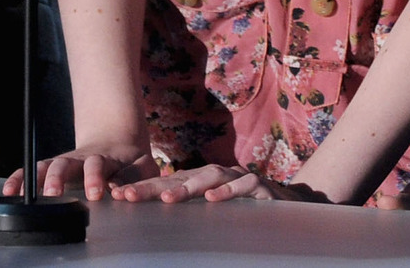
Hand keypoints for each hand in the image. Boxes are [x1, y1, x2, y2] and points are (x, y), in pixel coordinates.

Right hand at [3, 141, 158, 201]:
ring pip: (46, 166)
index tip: (95, 194)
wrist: (116, 141)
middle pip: (65, 163)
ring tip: (24, 195)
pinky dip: (20, 178)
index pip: (97, 165)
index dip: (94, 178)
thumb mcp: (142, 165)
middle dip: (58, 178)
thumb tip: (119, 191)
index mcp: (103, 158)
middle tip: (53, 194)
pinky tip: (9, 190)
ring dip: (35, 179)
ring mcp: (64, 162)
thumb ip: (134, 176)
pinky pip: (33, 170)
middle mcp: (80, 159)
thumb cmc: (129, 160)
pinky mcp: (52, 168)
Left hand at [114, 163, 331, 204]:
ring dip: (188, 187)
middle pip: (182, 178)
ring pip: (211, 176)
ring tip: (167, 200)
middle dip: (154, 187)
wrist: (292, 209)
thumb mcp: (216, 218)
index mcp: (203, 183)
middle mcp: (218, 177)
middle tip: (128, 197)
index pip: (169, 184)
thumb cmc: (248, 216)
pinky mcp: (262, 187)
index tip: (117, 198)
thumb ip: (193, 220)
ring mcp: (240, 179)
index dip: (145, 190)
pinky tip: (213, 199)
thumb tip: (157, 234)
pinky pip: (245, 185)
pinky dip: (229, 191)